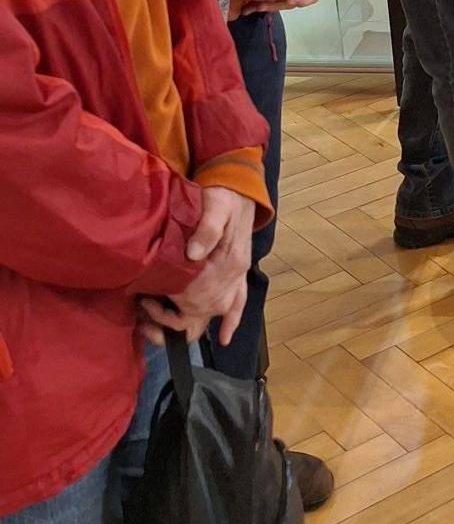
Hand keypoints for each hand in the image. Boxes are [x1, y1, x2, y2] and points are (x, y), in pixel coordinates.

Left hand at [140, 186, 255, 346]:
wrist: (239, 186)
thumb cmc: (222, 195)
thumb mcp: (214, 205)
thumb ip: (206, 228)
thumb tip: (193, 254)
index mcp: (227, 262)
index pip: (197, 296)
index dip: (169, 306)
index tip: (146, 300)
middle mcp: (233, 275)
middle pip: (202, 313)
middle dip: (171, 321)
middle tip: (145, 310)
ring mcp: (236, 277)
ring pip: (215, 315)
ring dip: (189, 326)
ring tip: (161, 325)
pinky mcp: (238, 274)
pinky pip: (239, 305)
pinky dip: (232, 322)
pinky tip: (224, 338)